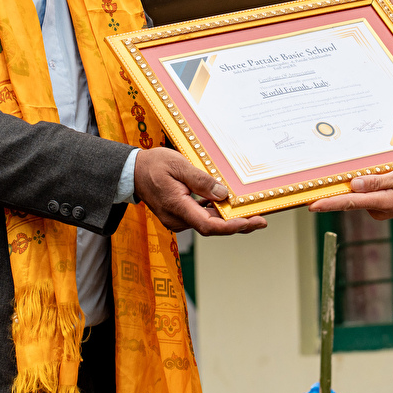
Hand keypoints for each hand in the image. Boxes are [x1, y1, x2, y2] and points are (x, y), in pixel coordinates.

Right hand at [134, 147, 266, 235]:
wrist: (131, 172)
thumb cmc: (153, 165)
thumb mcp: (179, 165)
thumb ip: (201, 181)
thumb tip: (223, 194)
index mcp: (177, 207)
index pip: (208, 226)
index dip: (231, 227)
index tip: (250, 223)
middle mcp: (177, 219)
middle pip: (212, 227)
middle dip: (237, 224)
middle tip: (261, 219)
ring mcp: (177, 219)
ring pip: (208, 223)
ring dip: (228, 219)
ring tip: (252, 214)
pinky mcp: (179, 215)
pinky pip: (201, 217)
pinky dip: (216, 213)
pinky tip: (229, 206)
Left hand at [308, 166, 392, 219]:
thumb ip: (377, 181)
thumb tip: (354, 185)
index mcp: (382, 202)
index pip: (350, 203)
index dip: (329, 204)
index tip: (313, 206)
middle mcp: (378, 209)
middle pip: (350, 199)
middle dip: (338, 190)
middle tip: (325, 180)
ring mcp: (380, 209)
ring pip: (360, 196)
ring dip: (357, 186)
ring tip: (374, 172)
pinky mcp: (382, 206)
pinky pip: (368, 196)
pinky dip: (367, 188)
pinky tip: (378, 178)